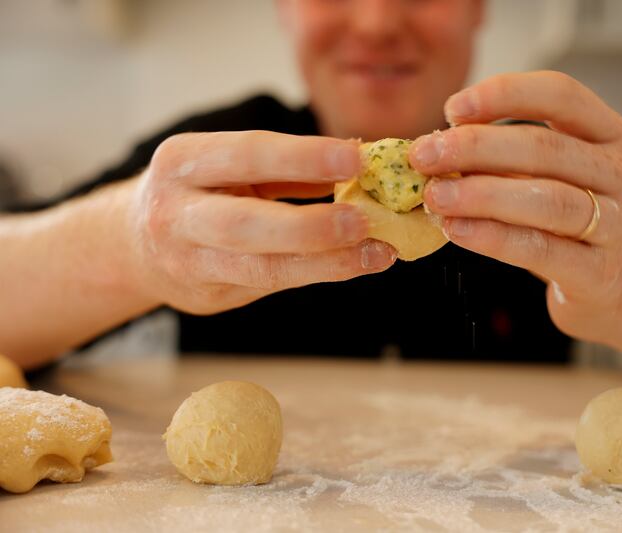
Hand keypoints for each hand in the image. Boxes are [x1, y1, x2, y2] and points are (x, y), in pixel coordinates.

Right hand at [127, 131, 395, 313]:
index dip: (304, 157)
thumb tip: (361, 165)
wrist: (134, 245)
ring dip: (326, 263)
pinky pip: (270, 285)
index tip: (357, 158)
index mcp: (183, 161)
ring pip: (261, 268)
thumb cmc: (200, 193)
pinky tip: (355, 264)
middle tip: (363, 221)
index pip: (248, 153)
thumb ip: (285, 168)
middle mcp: (176, 212)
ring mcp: (188, 261)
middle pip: (245, 224)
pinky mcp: (207, 296)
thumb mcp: (228, 167)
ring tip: (377, 254)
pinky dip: (317, 273)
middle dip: (310, 225)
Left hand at [410, 71, 621, 342]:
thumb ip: (505, 158)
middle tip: (425, 155)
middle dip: (476, 147)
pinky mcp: (600, 272)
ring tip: (434, 196)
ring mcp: (618, 224)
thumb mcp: (549, 177)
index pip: (561, 95)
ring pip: (546, 199)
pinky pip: (541, 249)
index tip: (452, 108)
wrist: (614, 287)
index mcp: (610, 134)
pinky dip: (493, 237)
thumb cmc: (568, 223)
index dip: (505, 94)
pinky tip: (457, 230)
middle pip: (546, 148)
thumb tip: (435, 146)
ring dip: (480, 194)